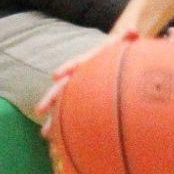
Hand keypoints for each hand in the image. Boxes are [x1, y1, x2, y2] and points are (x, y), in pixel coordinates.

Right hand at [34, 25, 173, 132]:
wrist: (120, 52)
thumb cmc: (123, 48)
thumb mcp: (126, 41)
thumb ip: (128, 36)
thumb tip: (133, 30)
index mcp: (90, 60)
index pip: (76, 63)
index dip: (66, 67)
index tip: (56, 75)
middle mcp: (81, 75)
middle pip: (63, 87)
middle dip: (51, 99)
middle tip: (39, 111)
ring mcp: (81, 88)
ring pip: (65, 105)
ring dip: (55, 119)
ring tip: (46, 134)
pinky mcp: (85, 100)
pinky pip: (75, 113)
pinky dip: (68, 126)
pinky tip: (62, 143)